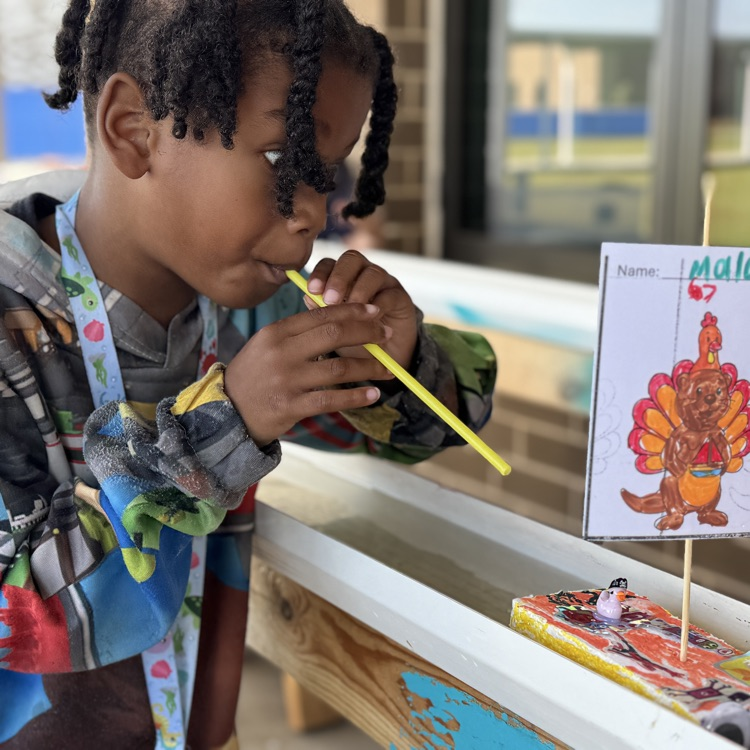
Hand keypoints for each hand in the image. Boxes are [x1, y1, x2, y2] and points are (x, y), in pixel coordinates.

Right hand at [224, 303, 395, 446]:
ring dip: (369, 368)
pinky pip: (332, 399)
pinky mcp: (290, 406)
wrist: (227, 413)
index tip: (375, 312)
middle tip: (387, 335)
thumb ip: (296, 332)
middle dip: (367, 332)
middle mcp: (281, 353)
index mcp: (276, 332)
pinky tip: (372, 395)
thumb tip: (335, 315)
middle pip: (334, 334)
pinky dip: (356, 397)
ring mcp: (286, 380)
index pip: (322, 315)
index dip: (353, 311)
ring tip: (387, 370)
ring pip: (338, 368)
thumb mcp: (266, 346)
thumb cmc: (253, 376)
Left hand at [306, 250, 417, 371]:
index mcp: (343, 277)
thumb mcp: (334, 327)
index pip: (329, 263)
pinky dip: (378, 306)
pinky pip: (389, 294)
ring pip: (372, 273)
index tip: (312, 289)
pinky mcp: (400, 297)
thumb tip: (308, 297)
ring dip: (359, 290)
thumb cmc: (354, 338)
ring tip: (350, 310)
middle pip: (351, 258)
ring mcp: (384, 283)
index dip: (320, 273)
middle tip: (329, 300)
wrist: (383, 356)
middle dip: (339, 277)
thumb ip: (322, 311)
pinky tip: (370, 321)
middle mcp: (363, 274)